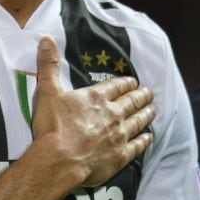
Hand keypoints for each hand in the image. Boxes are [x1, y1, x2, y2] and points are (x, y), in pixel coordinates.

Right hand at [32, 36, 154, 185]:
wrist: (59, 160)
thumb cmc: (53, 127)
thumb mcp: (47, 92)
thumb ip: (48, 66)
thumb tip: (46, 39)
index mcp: (96, 97)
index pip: (116, 86)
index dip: (126, 83)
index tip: (133, 82)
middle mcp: (112, 114)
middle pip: (131, 102)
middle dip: (141, 96)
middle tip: (149, 93)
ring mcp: (119, 135)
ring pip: (138, 121)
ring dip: (146, 114)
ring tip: (153, 110)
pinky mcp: (120, 155)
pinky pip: (137, 146)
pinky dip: (144, 140)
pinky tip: (149, 137)